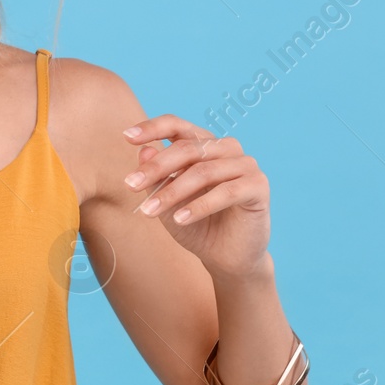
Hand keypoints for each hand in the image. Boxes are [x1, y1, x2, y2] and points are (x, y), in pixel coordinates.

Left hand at [122, 115, 270, 279]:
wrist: (226, 258)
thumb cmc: (196, 225)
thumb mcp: (167, 202)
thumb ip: (157, 178)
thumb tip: (144, 151)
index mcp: (204, 145)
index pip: (177, 126)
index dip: (152, 128)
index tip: (126, 137)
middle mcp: (226, 148)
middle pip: (187, 148)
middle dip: (155, 168)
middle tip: (130, 185)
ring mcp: (245, 164)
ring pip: (203, 171)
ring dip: (172, 191)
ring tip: (148, 211)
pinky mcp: (258, 186)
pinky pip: (226, 192)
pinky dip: (199, 206)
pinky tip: (179, 220)